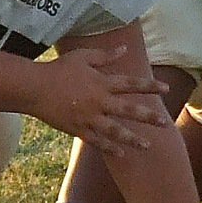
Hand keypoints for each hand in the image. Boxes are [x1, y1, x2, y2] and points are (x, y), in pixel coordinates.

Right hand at [37, 45, 169, 155]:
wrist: (35, 88)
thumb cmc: (59, 69)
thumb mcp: (83, 57)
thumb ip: (105, 56)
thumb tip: (124, 49)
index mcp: (102, 82)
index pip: (132, 84)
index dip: (150, 86)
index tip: (166, 88)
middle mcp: (99, 101)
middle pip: (129, 110)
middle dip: (149, 117)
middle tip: (165, 124)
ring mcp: (89, 117)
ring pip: (116, 131)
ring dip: (133, 139)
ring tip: (147, 146)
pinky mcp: (78, 129)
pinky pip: (97, 141)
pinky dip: (109, 148)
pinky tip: (120, 153)